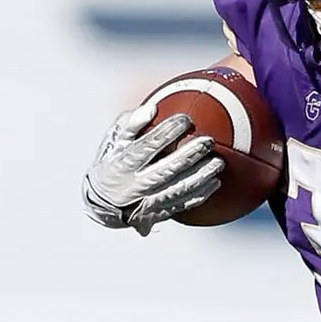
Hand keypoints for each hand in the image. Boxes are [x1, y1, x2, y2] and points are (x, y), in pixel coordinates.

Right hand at [82, 104, 222, 235]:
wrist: (102, 202)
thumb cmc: (112, 163)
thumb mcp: (113, 141)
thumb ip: (130, 123)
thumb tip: (152, 108)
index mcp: (122, 165)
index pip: (147, 147)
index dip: (167, 132)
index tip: (185, 120)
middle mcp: (135, 185)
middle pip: (167, 169)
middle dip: (190, 154)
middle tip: (208, 141)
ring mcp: (147, 202)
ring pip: (178, 190)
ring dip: (201, 176)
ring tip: (218, 162)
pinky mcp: (158, 213)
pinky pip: (183, 204)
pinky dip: (201, 194)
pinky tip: (214, 182)